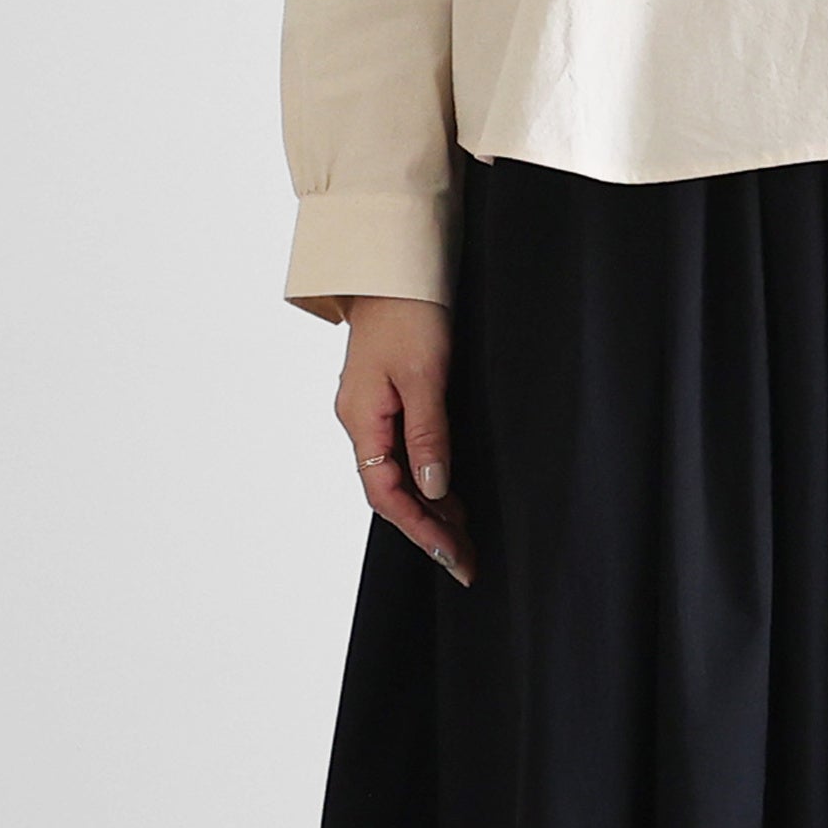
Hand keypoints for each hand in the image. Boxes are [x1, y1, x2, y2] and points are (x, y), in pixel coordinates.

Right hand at [333, 294, 472, 584]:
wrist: (393, 265)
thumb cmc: (409, 311)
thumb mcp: (425, 374)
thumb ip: (428, 433)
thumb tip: (433, 489)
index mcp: (361, 419)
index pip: (386, 494)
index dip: (420, 529)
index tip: (453, 556)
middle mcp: (360, 421)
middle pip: (391, 492)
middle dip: (428, 529)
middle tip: (466, 562)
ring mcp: (371, 411)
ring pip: (398, 475)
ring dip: (430, 508)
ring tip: (464, 537)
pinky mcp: (387, 398)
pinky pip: (403, 453)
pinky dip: (428, 478)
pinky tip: (450, 492)